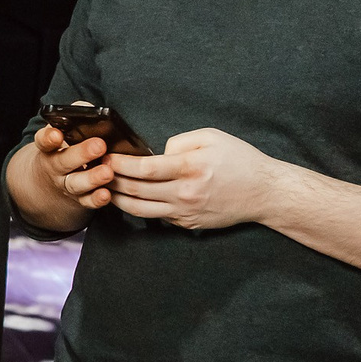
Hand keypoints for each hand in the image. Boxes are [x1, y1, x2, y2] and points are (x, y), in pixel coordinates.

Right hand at [29, 104, 117, 211]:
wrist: (49, 179)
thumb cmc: (64, 146)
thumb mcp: (63, 129)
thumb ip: (74, 116)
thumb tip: (90, 109)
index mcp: (49, 147)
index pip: (44, 141)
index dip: (48, 138)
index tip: (56, 134)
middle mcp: (54, 167)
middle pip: (63, 162)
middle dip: (80, 154)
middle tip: (99, 145)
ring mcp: (66, 184)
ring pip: (76, 183)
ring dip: (92, 178)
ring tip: (107, 172)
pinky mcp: (79, 198)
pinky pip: (86, 201)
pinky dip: (96, 199)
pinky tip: (106, 194)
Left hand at [105, 127, 277, 230]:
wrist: (264, 192)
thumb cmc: (239, 159)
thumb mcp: (212, 137)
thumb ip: (180, 141)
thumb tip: (157, 152)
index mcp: (191, 168)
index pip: (145, 169)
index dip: (121, 164)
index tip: (106, 157)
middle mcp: (186, 193)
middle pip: (137, 190)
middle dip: (112, 181)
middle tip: (96, 172)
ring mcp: (186, 212)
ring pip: (141, 209)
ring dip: (118, 199)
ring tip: (103, 188)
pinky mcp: (188, 224)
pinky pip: (157, 217)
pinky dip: (139, 208)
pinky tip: (127, 199)